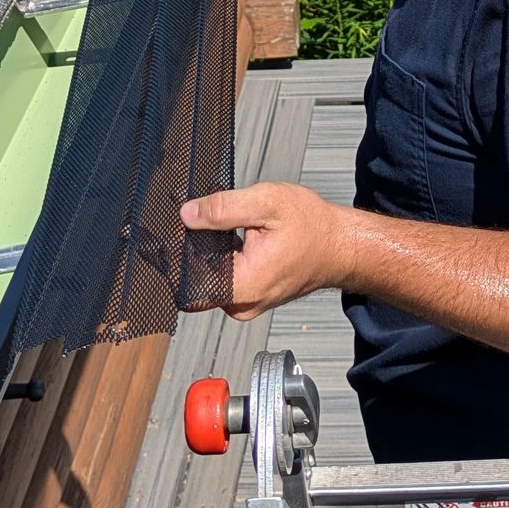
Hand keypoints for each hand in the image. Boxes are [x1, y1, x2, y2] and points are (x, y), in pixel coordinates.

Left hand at [180, 181, 355, 317]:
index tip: (168, 235)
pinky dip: (220, 259)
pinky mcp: (250, 297)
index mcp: (243, 286)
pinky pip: (222, 280)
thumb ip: (223, 208)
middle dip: (190, 249)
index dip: (174, 257)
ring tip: (217, 225)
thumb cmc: (313, 227)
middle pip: (194, 281)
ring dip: (206, 253)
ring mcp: (246, 304)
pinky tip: (229, 238)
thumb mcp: (267, 203)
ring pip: (208, 280)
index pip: (188, 283)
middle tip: (197, 219)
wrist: (340, 246)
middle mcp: (242, 303)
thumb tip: (188, 214)